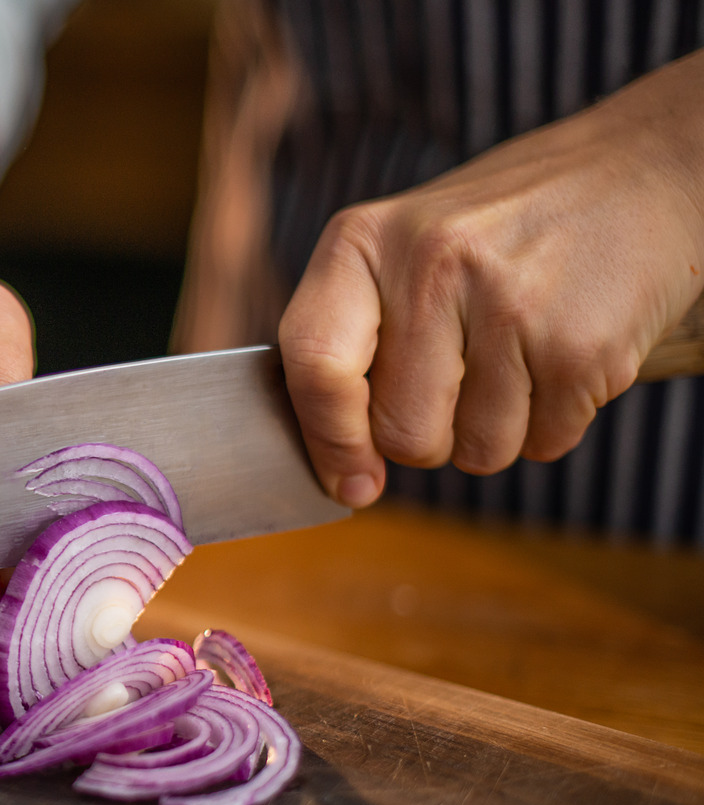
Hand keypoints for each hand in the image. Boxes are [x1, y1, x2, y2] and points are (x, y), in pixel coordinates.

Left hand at [280, 54, 703, 507]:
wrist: (644, 168)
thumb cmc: (506, 226)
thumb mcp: (407, 246)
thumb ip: (356, 337)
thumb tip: (339, 464)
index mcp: (364, 241)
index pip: (313, 362)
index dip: (328, 439)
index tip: (352, 482)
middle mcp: (430, 266)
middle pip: (401, 432)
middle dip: (431, 434)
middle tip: (464, 378)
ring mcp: (509, 304)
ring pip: (476, 452)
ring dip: (498, 430)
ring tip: (520, 353)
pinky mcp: (580, 346)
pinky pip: (544, 444)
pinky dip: (555, 421)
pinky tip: (563, 353)